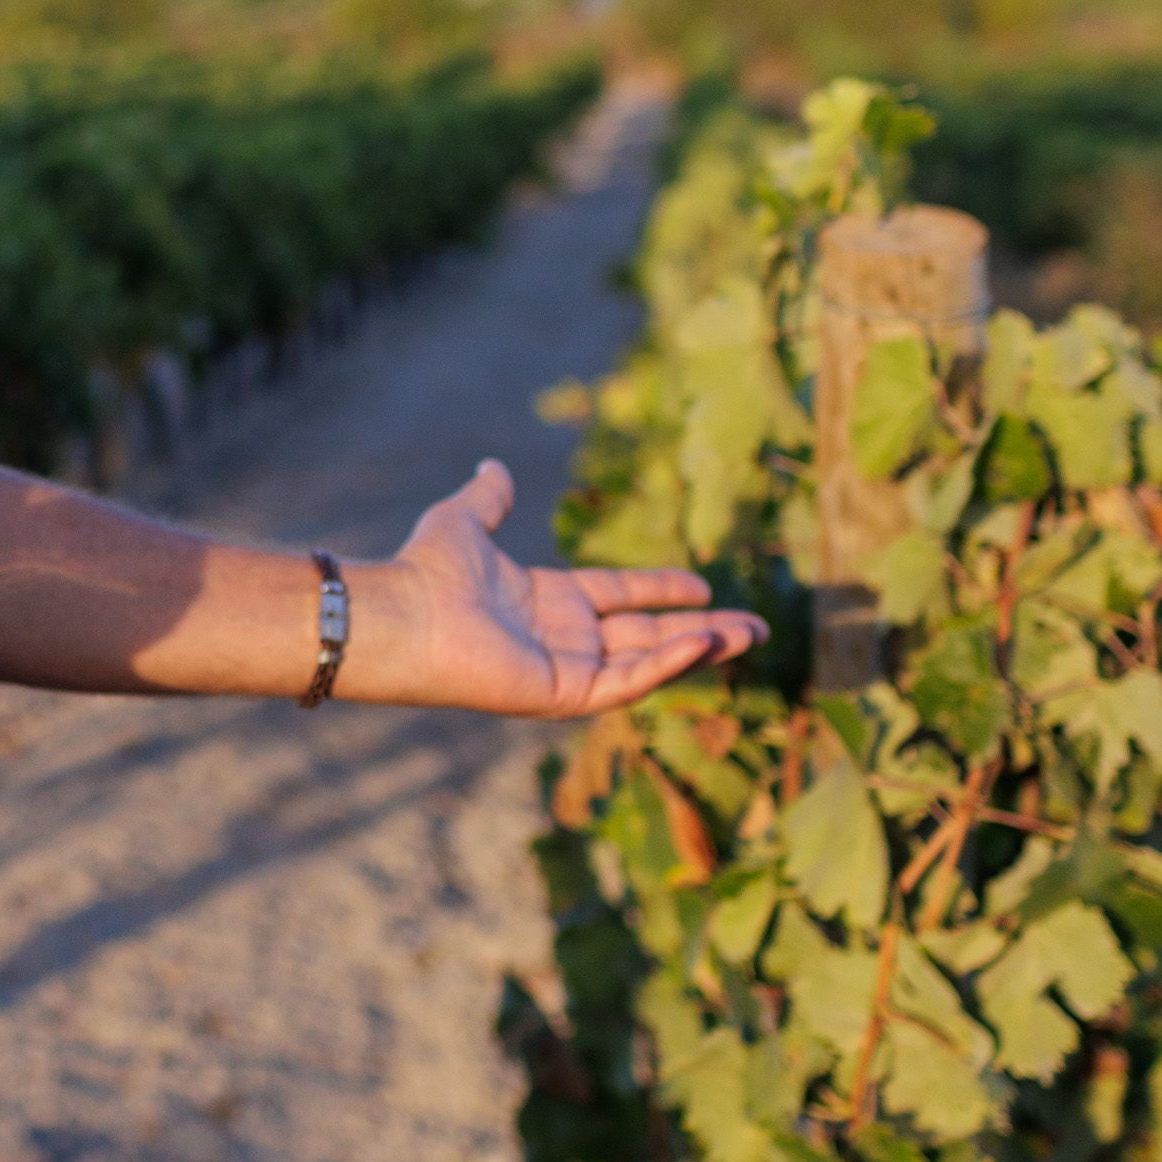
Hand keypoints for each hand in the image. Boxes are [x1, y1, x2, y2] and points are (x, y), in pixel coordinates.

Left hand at [344, 458, 763, 718]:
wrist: (405, 614)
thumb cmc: (427, 571)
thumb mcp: (465, 521)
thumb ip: (488, 498)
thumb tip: (493, 467)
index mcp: (547, 601)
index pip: (619, 597)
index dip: (660, 589)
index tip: (702, 585)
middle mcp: (563, 638)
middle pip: (647, 635)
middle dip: (703, 632)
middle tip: (756, 628)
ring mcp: (566, 669)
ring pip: (648, 661)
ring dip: (700, 649)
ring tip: (748, 635)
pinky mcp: (564, 693)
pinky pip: (626, 681)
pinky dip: (666, 664)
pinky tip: (701, 643)